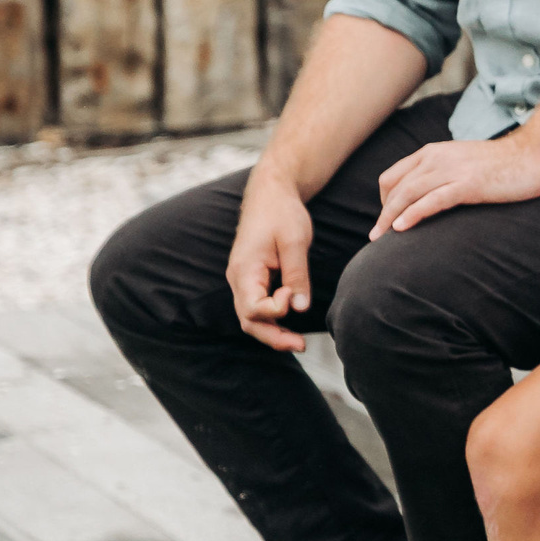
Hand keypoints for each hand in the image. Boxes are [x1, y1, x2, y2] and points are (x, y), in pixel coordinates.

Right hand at [227, 168, 315, 350]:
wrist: (271, 195)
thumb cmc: (282, 214)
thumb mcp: (295, 241)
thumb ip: (297, 274)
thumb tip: (300, 308)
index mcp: (244, 269)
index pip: (251, 306)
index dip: (273, 310)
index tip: (293, 295)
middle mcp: (238, 279)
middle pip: (248, 320)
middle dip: (273, 337)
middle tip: (301, 346)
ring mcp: (243, 281)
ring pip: (251, 318)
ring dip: (273, 332)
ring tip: (299, 343)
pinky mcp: (253, 280)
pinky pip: (257, 307)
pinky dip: (272, 320)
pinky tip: (290, 326)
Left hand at [370, 134, 539, 237]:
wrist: (535, 156)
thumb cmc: (505, 164)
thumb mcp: (465, 163)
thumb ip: (444, 173)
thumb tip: (431, 194)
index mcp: (434, 152)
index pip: (393, 175)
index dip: (385, 199)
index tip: (388, 219)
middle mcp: (437, 158)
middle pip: (395, 186)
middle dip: (382, 212)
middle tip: (376, 236)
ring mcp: (452, 170)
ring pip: (408, 194)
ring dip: (389, 217)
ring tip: (380, 238)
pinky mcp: (468, 185)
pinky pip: (432, 200)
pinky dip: (413, 214)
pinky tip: (401, 228)